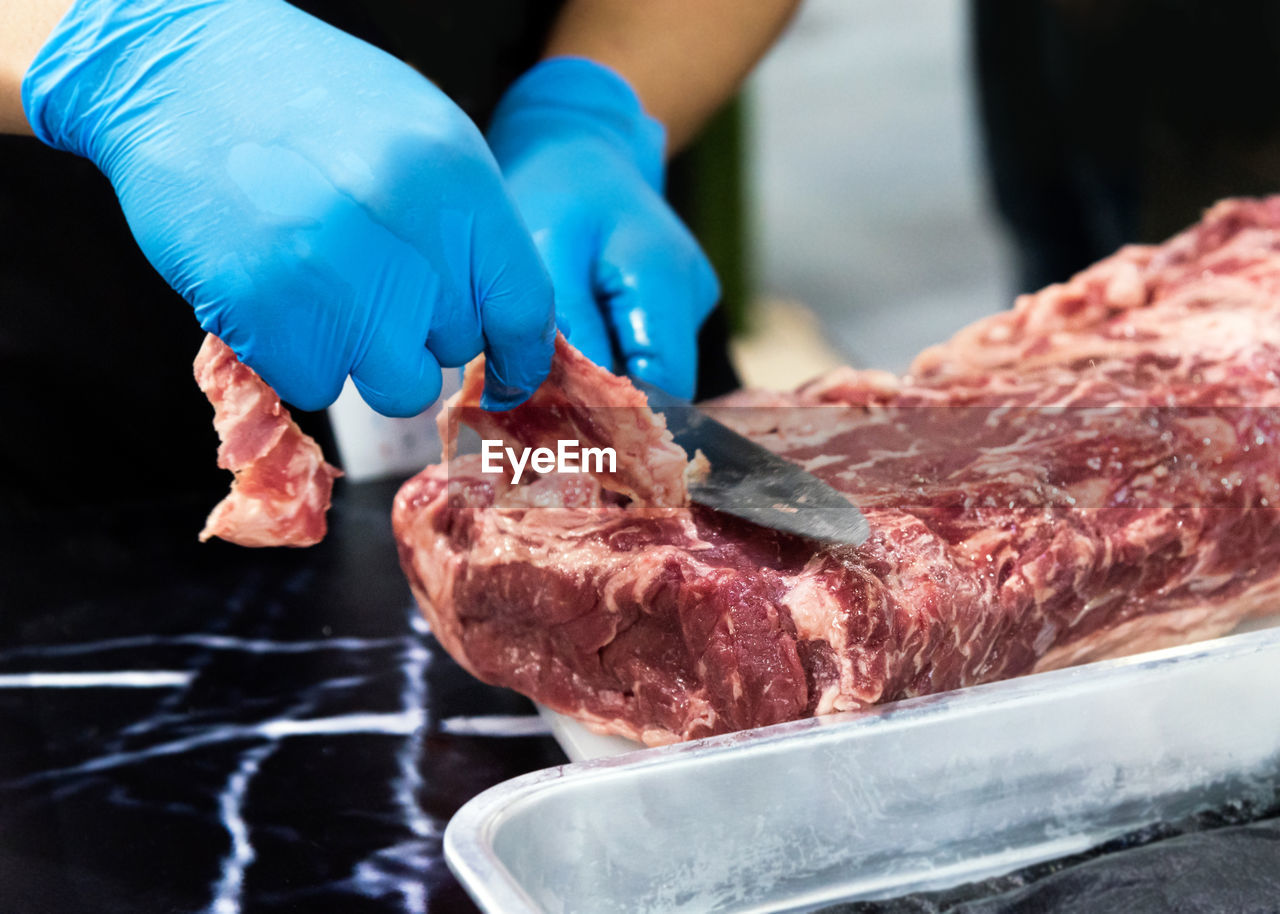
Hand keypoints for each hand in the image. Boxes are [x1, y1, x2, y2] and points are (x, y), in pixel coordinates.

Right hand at [22, 0, 553, 414]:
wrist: (181, 76)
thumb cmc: (307, 103)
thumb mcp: (421, 140)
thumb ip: (469, 228)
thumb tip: (502, 321)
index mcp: (459, 187)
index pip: (524, 308)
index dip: (518, 356)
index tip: (504, 375)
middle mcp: (410, 241)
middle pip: (455, 347)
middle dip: (421, 328)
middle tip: (369, 275)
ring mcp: (339, 285)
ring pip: (397, 386)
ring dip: (365, 355)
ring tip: (323, 287)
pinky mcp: (270, 318)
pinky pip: (317, 385)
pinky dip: (297, 356)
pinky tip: (276, 292)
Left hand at [487, 57, 719, 399]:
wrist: (578, 138)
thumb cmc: (556, 187)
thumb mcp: (547, 254)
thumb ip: (568, 329)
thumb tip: (576, 403)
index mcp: (664, 280)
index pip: (665, 384)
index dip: (621, 417)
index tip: (565, 431)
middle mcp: (691, 293)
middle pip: (662, 384)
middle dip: (607, 404)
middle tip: (544, 410)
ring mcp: (690, 297)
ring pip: (653, 370)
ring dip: (605, 381)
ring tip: (550, 372)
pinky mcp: (676, 300)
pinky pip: (646, 348)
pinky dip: (610, 358)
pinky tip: (572, 347)